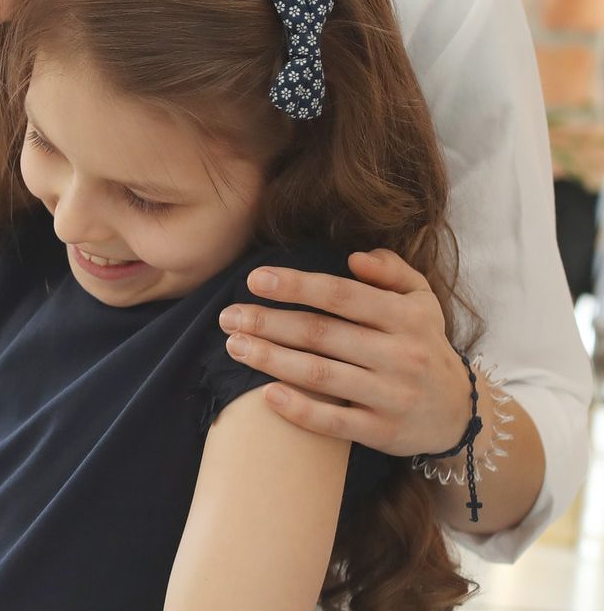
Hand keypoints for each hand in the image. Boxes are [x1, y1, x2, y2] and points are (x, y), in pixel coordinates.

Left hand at [219, 249, 470, 456]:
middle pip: (322, 334)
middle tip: (228, 316)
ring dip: (271, 359)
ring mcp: (392, 396)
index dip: (297, 286)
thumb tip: (354, 257)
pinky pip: (335, 422)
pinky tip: (267, 394)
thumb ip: (392, 271)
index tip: (255, 279)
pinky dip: (300, 409)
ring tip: (234, 346)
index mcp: (406, 317)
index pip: (343, 295)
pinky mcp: (384, 432)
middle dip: (269, 323)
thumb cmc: (424, 345)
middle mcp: (400, 355)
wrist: (461, 412)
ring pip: (321, 375)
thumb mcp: (421, 301)